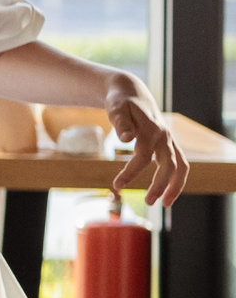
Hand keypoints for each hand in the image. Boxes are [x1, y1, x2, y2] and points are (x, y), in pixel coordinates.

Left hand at [106, 78, 187, 207]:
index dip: (130, 172)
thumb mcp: (117, 109)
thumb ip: (121, 123)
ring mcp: (169, 140)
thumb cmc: (121, 103)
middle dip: (160, 185)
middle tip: (149, 202)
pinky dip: (176, 179)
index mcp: (151, 129)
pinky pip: (179, 163)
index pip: (143, 157)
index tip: (116, 186)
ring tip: (164, 204)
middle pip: (169, 164)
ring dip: (175, 185)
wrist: (132, 94)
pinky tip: (166, 192)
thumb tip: (126, 138)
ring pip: (181, 165)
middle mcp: (164, 136)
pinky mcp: (169, 144)